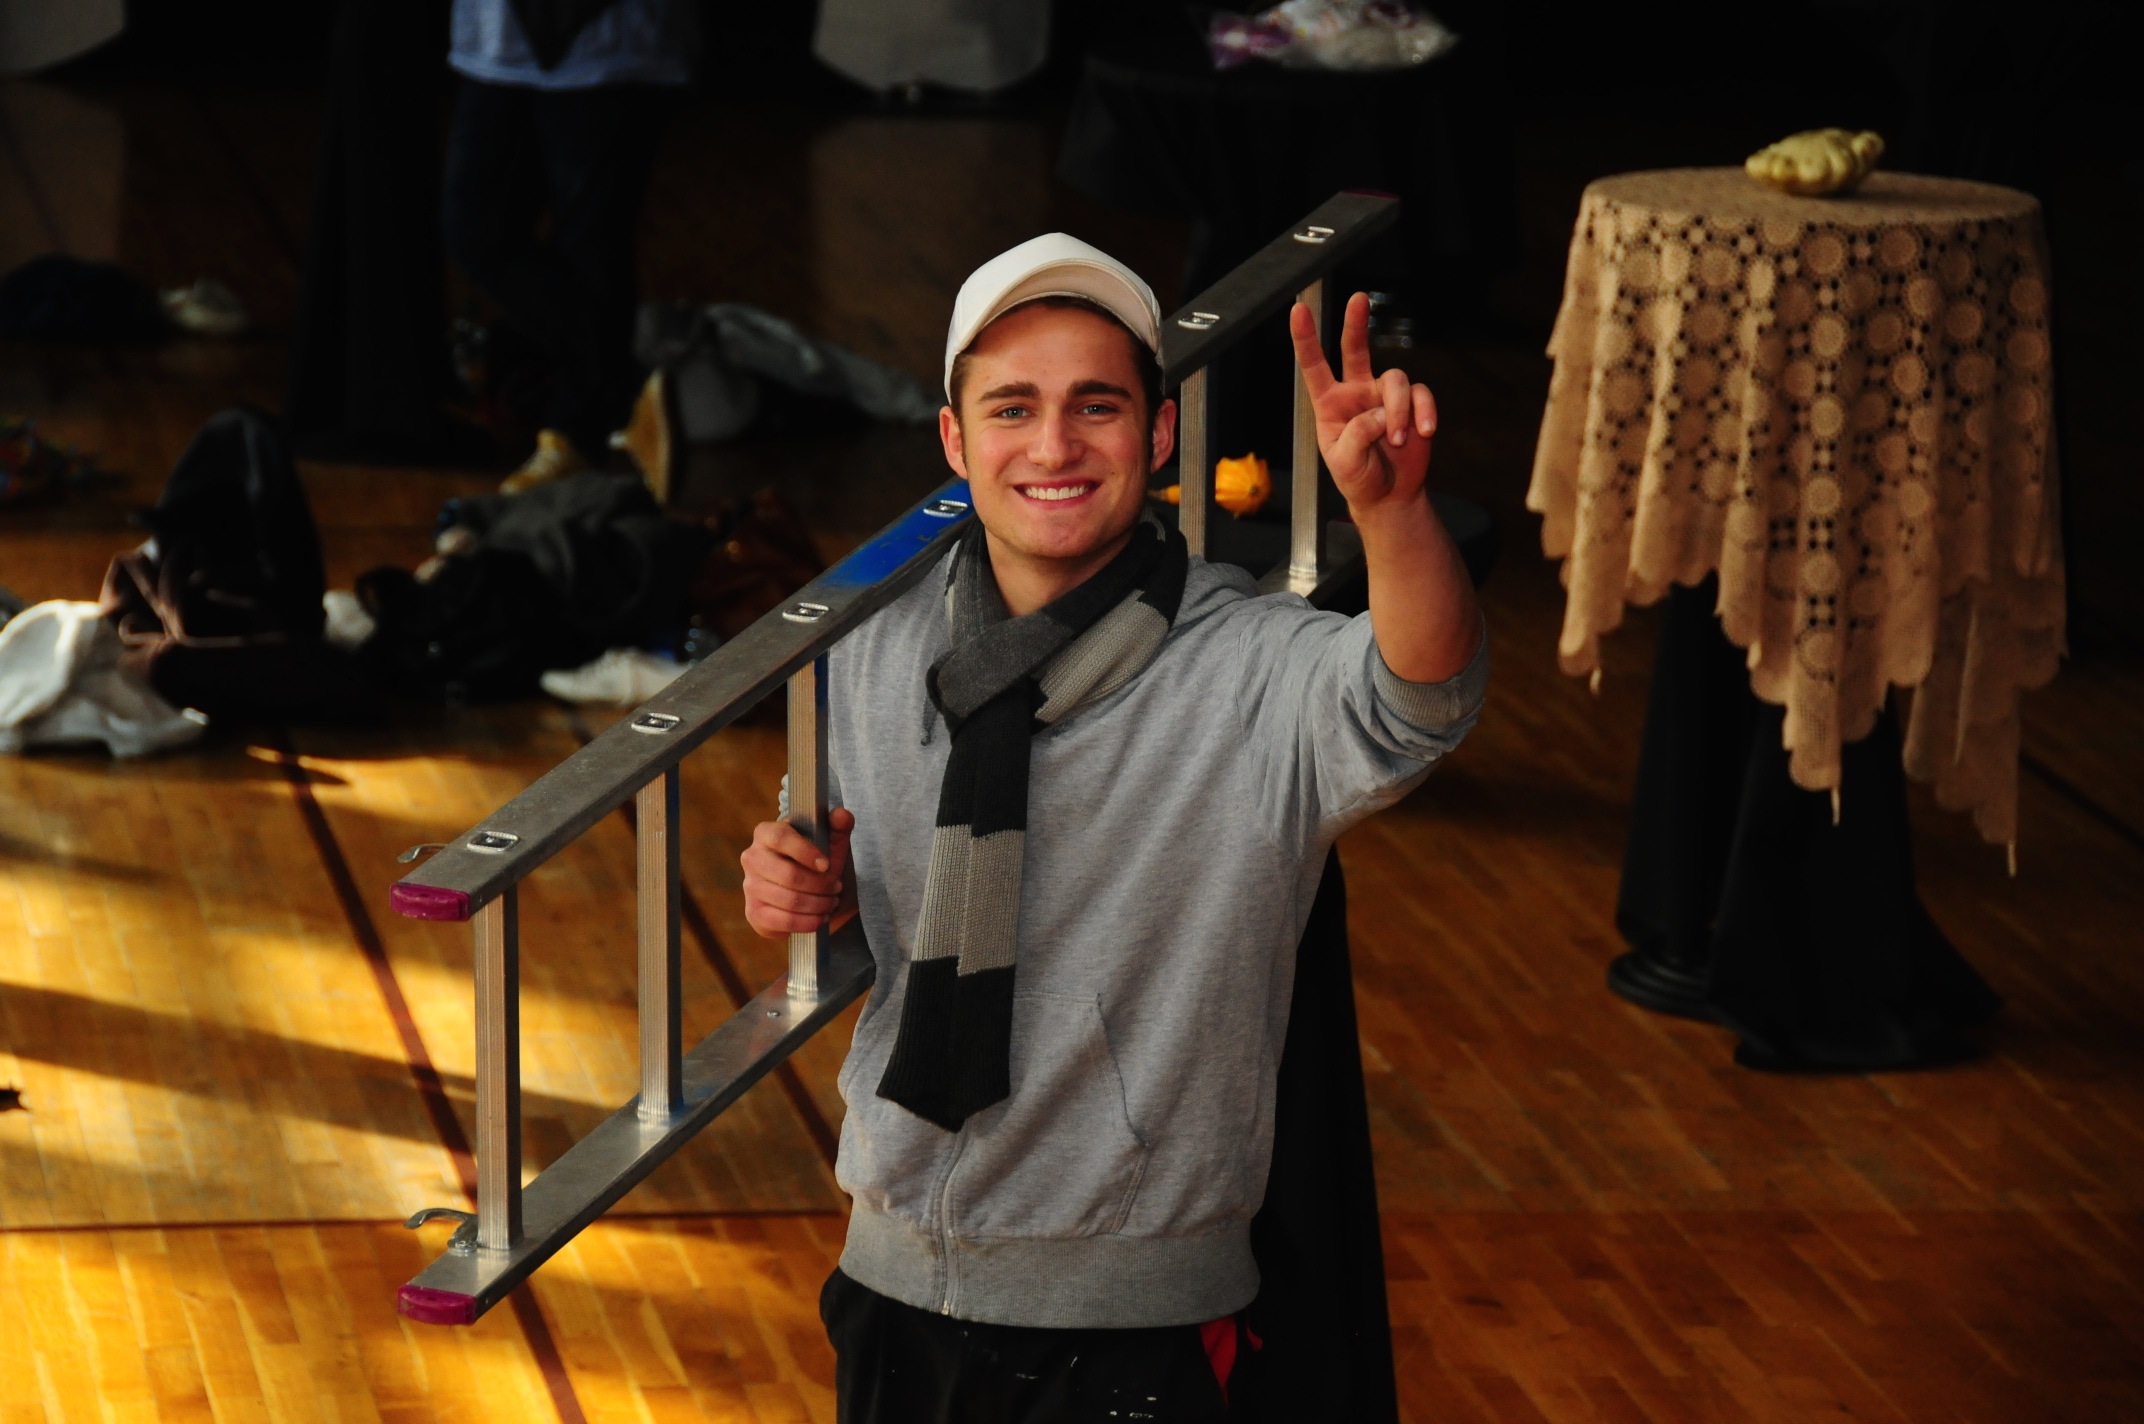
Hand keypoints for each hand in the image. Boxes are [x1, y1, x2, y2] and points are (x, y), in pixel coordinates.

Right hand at [741, 807, 856, 938]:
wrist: (810, 889)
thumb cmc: (819, 860)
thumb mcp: (832, 840)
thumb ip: (839, 825)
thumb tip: (842, 815)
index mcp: (767, 833)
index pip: (781, 838)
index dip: (805, 852)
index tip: (826, 865)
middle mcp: (752, 858)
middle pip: (787, 875)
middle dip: (820, 885)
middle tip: (837, 888)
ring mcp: (749, 886)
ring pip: (787, 901)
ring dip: (817, 905)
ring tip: (831, 902)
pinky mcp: (753, 913)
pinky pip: (779, 922)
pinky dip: (805, 923)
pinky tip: (819, 918)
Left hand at [1289, 291, 1436, 513]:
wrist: (1390, 496)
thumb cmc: (1359, 479)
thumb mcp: (1345, 463)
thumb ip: (1358, 435)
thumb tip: (1383, 412)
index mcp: (1330, 404)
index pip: (1314, 367)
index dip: (1305, 339)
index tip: (1298, 311)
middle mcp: (1356, 392)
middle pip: (1355, 349)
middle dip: (1356, 322)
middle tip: (1358, 298)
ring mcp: (1384, 396)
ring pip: (1395, 380)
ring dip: (1399, 411)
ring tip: (1398, 440)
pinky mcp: (1412, 404)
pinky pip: (1421, 395)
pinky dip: (1423, 413)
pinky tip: (1423, 432)